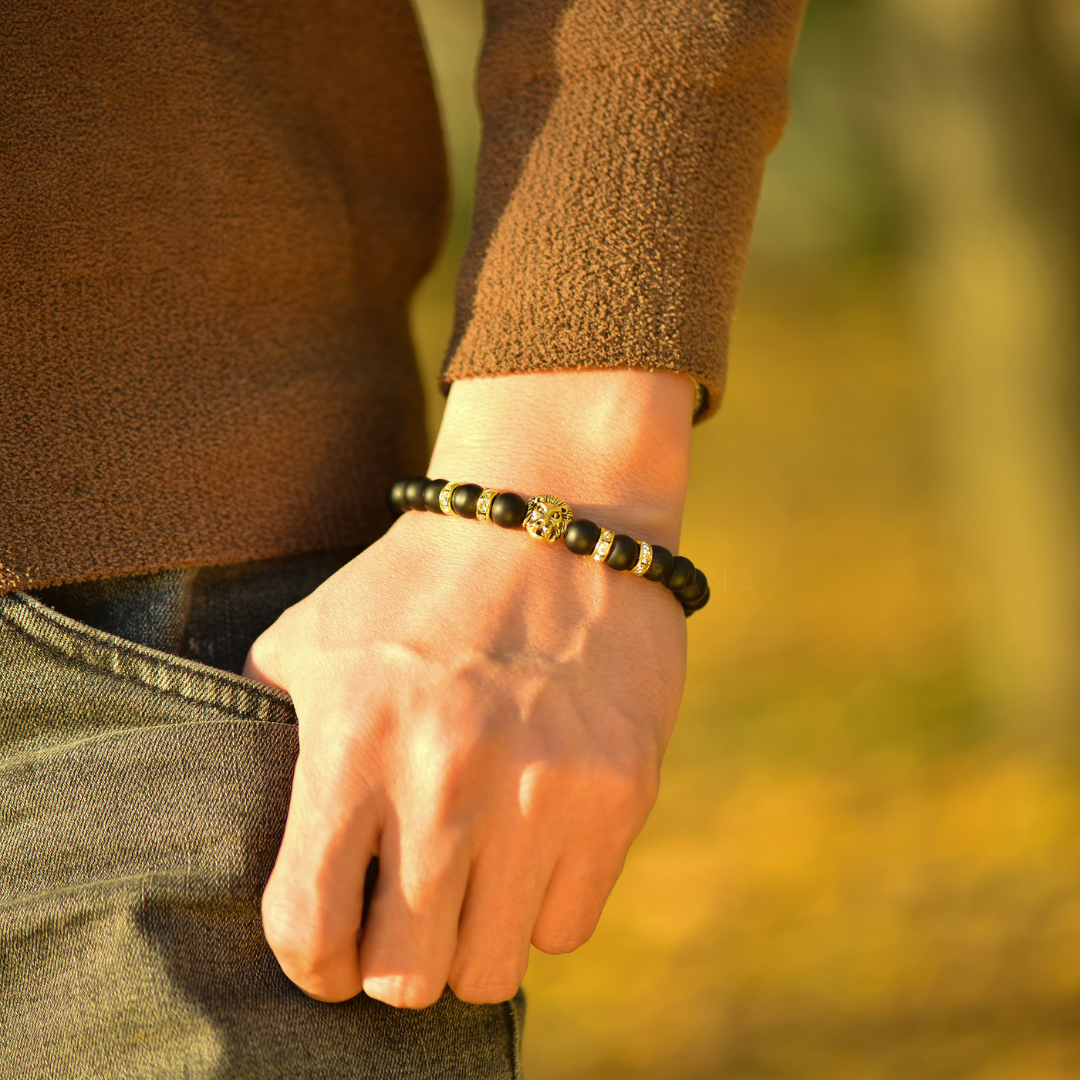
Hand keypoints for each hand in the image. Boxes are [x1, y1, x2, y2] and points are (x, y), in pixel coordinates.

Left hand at [245, 370, 693, 1007]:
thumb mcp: (313, 634)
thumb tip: (234, 819)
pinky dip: (540, 907)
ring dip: (470, 942)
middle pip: (405, 975)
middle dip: (393, 963)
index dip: (312, 967)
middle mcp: (448, 773)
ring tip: (469, 884)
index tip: (329, 959)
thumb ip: (262, 727)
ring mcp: (544, 788)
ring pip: (491, 970)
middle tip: (404, 919)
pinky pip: (566, 927)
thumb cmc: (420, 581)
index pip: (308, 928)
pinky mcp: (620, 792)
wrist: (554, 513)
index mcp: (355, 736)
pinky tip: (529, 848)